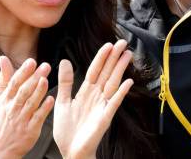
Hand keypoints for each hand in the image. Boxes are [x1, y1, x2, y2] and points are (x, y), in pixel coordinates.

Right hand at [0, 57, 54, 158]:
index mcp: (5, 100)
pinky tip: (51, 100)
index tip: (31, 61)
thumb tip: (3, 59)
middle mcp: (13, 109)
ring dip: (39, 91)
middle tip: (45, 66)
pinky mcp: (30, 130)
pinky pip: (38, 118)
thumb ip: (3, 78)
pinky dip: (44, 109)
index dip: (22, 72)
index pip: (14, 83)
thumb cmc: (2, 119)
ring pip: (30, 104)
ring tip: (46, 80)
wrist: (0, 148)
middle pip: (24, 91)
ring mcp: (22, 120)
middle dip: (34, 78)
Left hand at [53, 40, 133, 158]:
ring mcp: (102, 105)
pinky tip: (128, 82)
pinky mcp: (105, 117)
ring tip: (127, 55)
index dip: (101, 58)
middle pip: (107, 73)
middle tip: (122, 43)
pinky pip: (115, 102)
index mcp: (85, 92)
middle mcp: (96, 96)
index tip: (108, 45)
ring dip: (120, 69)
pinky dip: (121, 92)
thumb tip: (64, 61)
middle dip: (114, 58)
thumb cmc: (67, 130)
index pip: (95, 70)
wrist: (70, 151)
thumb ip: (65, 82)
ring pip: (113, 83)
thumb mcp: (62, 102)